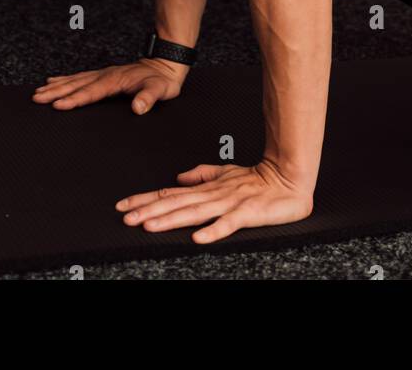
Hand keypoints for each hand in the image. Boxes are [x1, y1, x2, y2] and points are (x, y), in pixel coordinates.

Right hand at [32, 58, 186, 113]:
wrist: (166, 64)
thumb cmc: (163, 80)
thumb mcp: (160, 90)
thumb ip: (149, 98)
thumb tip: (138, 107)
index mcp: (115, 80)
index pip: (91, 92)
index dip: (74, 99)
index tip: (58, 105)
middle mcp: (106, 75)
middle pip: (76, 84)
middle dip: (56, 92)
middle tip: (37, 98)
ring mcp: (104, 74)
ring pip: (75, 80)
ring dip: (57, 86)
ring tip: (39, 91)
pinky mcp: (104, 75)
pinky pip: (80, 77)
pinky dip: (65, 79)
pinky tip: (55, 81)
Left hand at [115, 158, 313, 243]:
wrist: (288, 178)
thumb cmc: (257, 179)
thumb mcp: (225, 173)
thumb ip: (201, 174)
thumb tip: (178, 178)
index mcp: (205, 188)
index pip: (169, 193)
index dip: (145, 199)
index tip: (123, 205)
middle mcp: (212, 195)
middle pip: (175, 204)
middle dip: (148, 211)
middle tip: (126, 218)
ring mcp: (228, 204)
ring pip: (194, 213)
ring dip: (170, 219)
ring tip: (149, 225)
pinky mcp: (246, 214)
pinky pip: (228, 224)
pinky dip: (213, 230)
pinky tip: (198, 238)